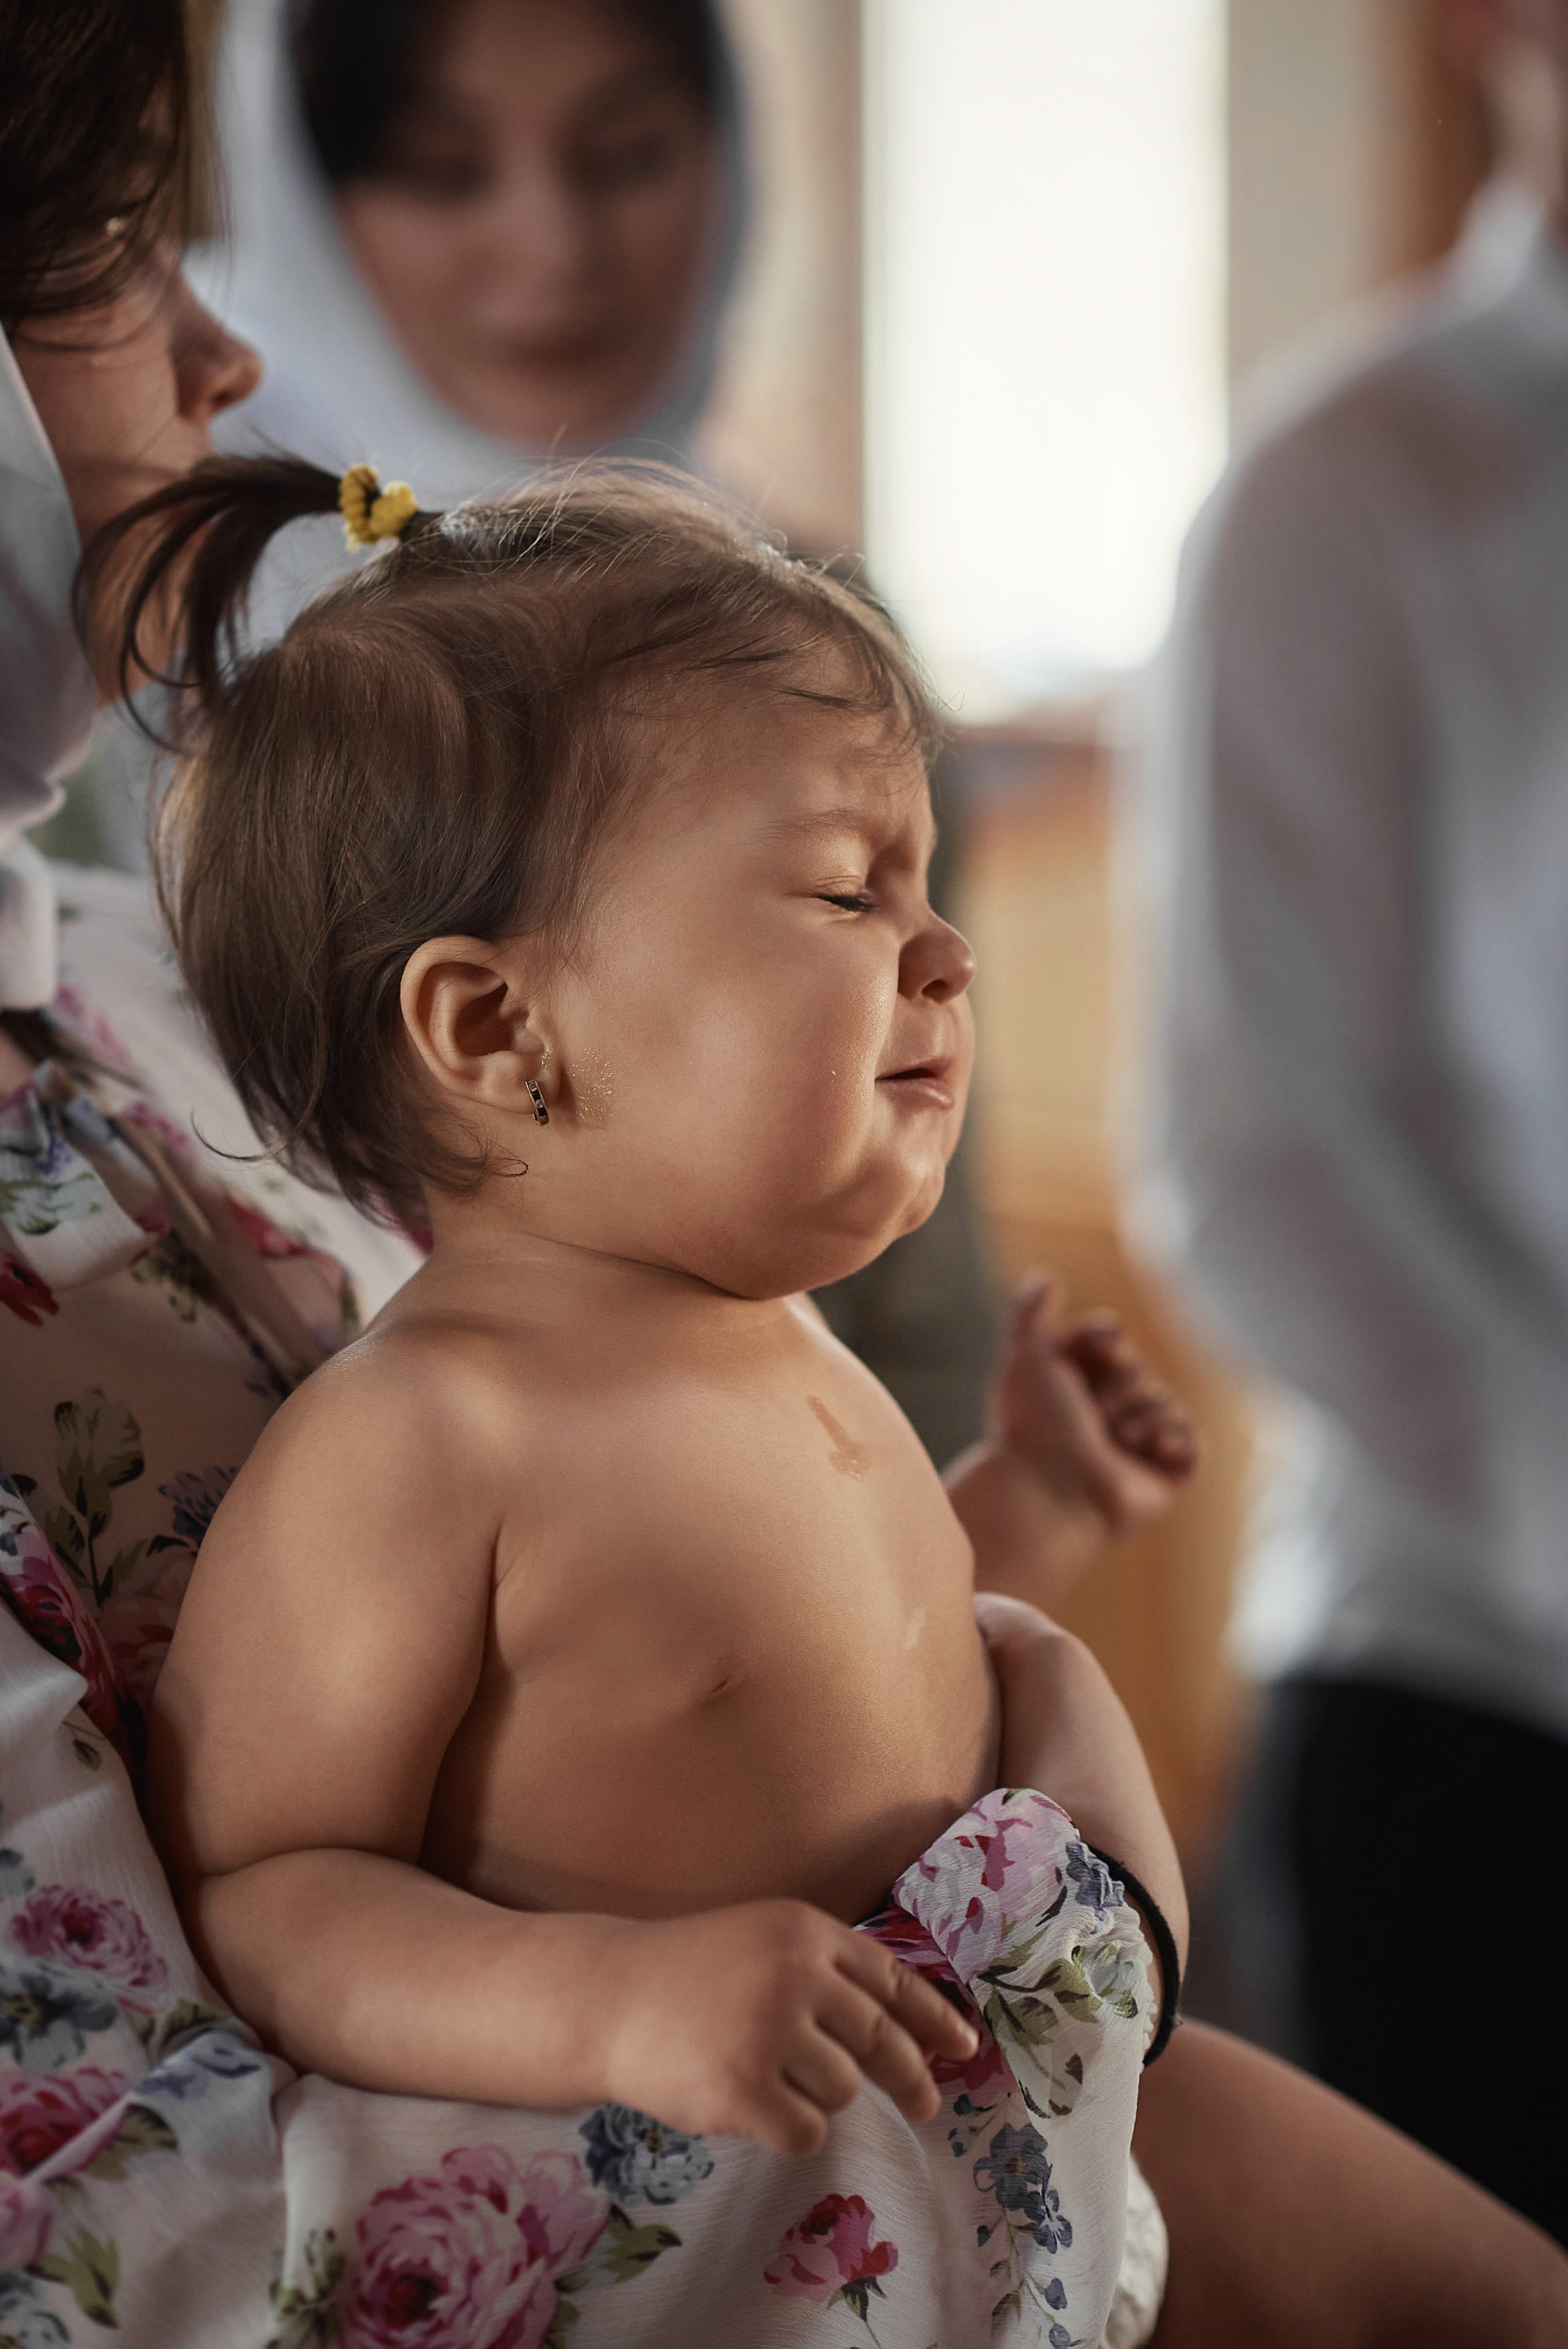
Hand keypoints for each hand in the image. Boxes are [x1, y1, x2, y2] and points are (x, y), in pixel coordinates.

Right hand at [603, 1899, 978, 2158]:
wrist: (609, 1998)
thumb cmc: (691, 1972)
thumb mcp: (765, 1941)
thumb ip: (828, 1971)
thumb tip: (914, 2026)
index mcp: (805, 1932)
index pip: (891, 1979)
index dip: (933, 2017)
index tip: (965, 2048)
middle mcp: (796, 1975)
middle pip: (881, 2039)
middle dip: (911, 2076)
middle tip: (927, 2104)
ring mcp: (770, 2031)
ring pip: (842, 2089)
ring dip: (819, 2095)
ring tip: (769, 2076)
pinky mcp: (744, 2088)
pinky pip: (805, 2130)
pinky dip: (790, 2129)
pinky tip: (753, 2107)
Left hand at [990, 1272, 1197, 1537]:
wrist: (1050, 1492)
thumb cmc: (1032, 1426)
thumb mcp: (1025, 1358)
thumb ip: (1031, 1315)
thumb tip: (1045, 1276)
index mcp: (1072, 1390)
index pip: (1111, 1341)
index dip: (1109, 1341)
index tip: (1100, 1346)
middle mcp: (1103, 1419)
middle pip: (1140, 1370)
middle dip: (1122, 1383)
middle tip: (1095, 1411)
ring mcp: (1136, 1450)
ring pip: (1167, 1402)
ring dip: (1142, 1413)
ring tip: (1116, 1439)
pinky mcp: (1165, 1478)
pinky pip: (1193, 1442)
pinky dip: (1175, 1439)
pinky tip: (1147, 1446)